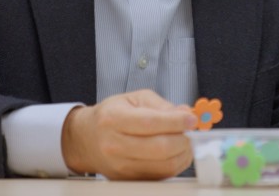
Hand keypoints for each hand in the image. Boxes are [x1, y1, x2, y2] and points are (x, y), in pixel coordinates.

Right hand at [61, 89, 196, 179]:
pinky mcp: (127, 179)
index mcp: (114, 119)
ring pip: (163, 166)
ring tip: (184, 141)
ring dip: (182, 154)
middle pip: (159, 149)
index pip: (150, 123)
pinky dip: (174, 164)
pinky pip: (159, 176)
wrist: (86, 138)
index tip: (192, 119)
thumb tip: (186, 114)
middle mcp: (115, 145)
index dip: (176, 122)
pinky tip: (175, 152)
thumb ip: (162, 106)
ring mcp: (120, 166)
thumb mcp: (135, 99)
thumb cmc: (111, 115)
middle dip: (183, 140)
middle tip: (190, 131)